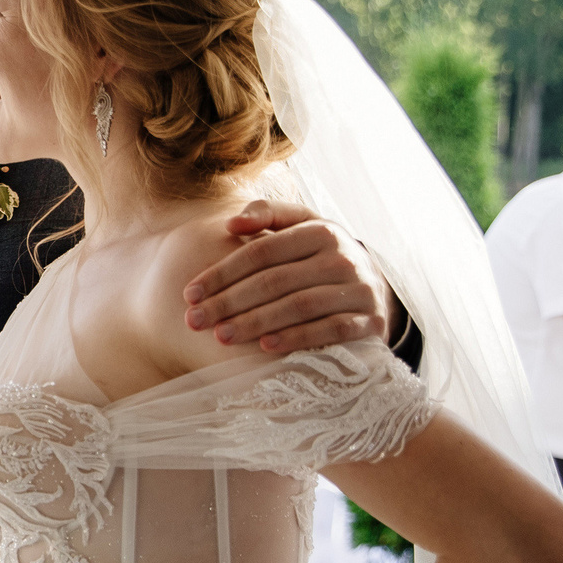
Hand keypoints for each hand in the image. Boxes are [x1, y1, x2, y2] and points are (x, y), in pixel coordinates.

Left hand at [183, 199, 388, 352]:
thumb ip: (267, 215)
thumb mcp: (301, 227)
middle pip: (275, 281)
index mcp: (321, 231)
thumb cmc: (320, 256)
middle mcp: (343, 257)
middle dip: (229, 302)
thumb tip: (231, 222)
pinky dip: (297, 338)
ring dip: (255, 322)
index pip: (261, 252)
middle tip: (194, 321)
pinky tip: (265, 347)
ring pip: (299, 306)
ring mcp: (360, 289)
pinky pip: (331, 330)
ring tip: (220, 336)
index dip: (222, 273)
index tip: (189, 294)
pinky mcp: (371, 320)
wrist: (374, 288)